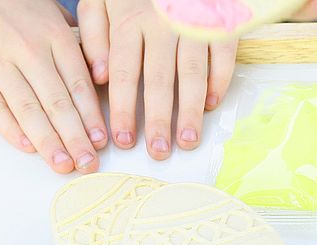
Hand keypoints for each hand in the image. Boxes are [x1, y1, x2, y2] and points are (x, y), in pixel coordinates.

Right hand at [0, 0, 107, 173]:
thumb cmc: (6, 3)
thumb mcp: (47, 10)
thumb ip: (71, 40)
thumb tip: (96, 71)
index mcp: (53, 34)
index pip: (78, 83)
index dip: (91, 116)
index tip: (101, 142)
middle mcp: (28, 48)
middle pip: (57, 102)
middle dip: (75, 137)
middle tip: (87, 163)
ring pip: (28, 109)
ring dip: (48, 141)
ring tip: (62, 165)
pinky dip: (11, 130)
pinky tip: (27, 148)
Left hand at [78, 0, 238, 158]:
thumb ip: (94, 32)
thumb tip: (98, 75)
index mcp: (129, 21)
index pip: (123, 74)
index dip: (123, 110)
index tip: (123, 140)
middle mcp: (162, 25)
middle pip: (159, 80)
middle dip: (158, 120)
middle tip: (158, 151)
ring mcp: (193, 24)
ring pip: (193, 74)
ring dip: (191, 111)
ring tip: (187, 141)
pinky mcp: (220, 22)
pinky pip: (222, 56)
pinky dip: (218, 81)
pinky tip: (210, 106)